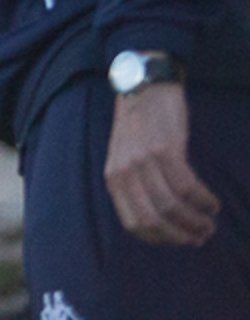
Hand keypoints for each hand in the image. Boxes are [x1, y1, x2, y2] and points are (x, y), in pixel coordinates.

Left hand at [104, 83, 218, 246]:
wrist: (143, 86)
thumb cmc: (138, 126)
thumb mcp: (125, 158)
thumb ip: (136, 186)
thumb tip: (163, 221)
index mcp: (114, 178)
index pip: (133, 224)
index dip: (160, 239)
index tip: (180, 241)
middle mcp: (125, 172)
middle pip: (154, 220)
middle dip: (182, 235)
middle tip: (202, 236)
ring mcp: (143, 160)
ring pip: (173, 206)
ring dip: (196, 221)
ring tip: (210, 223)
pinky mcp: (165, 149)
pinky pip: (188, 186)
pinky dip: (204, 200)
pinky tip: (212, 203)